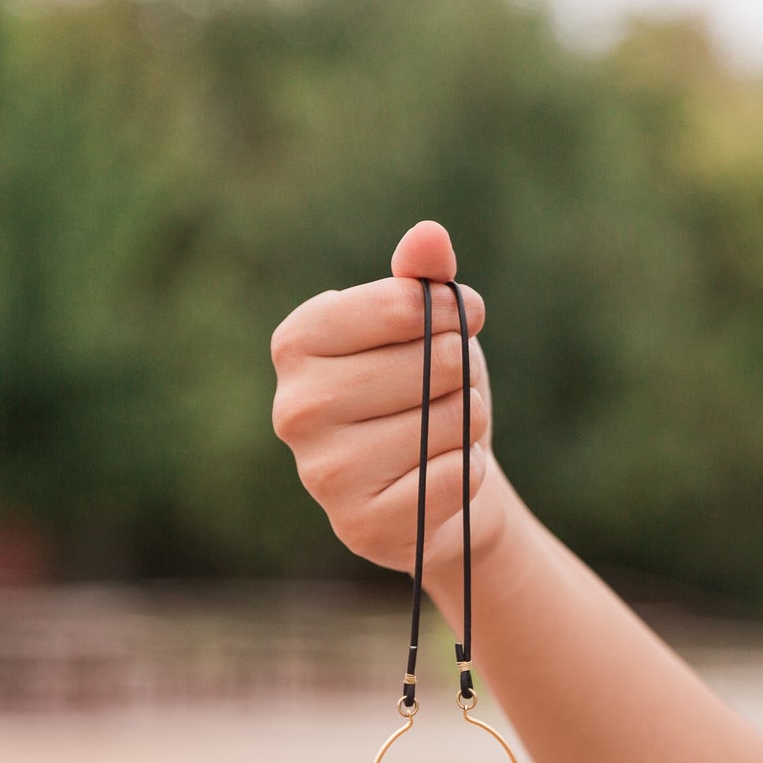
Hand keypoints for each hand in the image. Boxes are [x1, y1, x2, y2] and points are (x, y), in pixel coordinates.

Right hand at [270, 221, 510, 583]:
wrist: (441, 488)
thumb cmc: (429, 392)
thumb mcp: (430, 327)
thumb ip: (424, 280)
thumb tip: (428, 236)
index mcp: (297, 344)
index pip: (403, 305)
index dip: (450, 311)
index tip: (456, 321)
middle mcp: (294, 408)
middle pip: (430, 364)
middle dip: (461, 372)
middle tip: (446, 390)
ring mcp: (322, 474)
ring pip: (447, 422)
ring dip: (467, 425)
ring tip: (443, 436)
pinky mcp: (361, 526)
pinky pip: (453, 478)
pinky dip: (468, 473)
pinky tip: (444, 477)